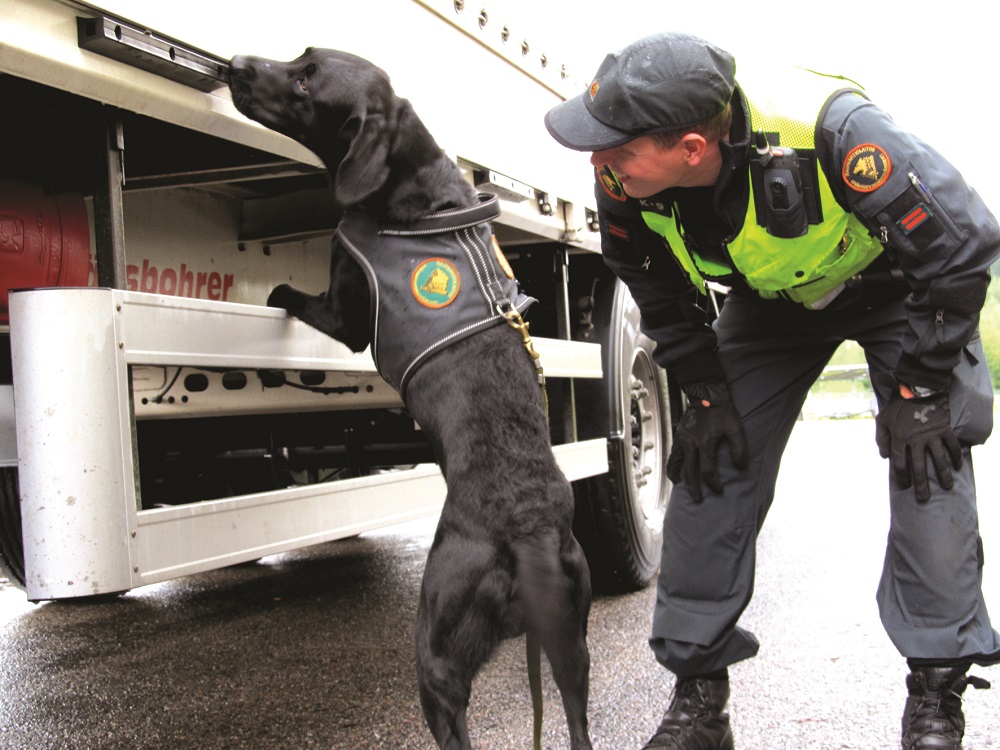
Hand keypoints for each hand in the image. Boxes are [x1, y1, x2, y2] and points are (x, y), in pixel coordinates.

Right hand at [667, 382, 747, 501]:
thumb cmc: (722, 412)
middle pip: (689, 472)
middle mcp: (691, 443)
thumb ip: (739, 448)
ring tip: (681, 487)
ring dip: (679, 478)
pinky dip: (673, 466)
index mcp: (705, 442)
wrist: (706, 395)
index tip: (719, 489)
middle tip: (699, 499)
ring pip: (676, 464)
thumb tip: (740, 467)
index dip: (713, 482)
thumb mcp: (736, 428)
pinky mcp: (678, 436)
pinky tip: (677, 472)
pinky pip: (673, 455)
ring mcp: (682, 440)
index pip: (707, 470)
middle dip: (694, 488)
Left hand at [875, 384, 962, 501]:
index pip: (900, 464)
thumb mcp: (882, 419)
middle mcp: (916, 440)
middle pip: (919, 468)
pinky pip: (952, 446)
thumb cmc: (897, 404)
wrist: (917, 387)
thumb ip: (880, 438)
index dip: (901, 477)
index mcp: (899, 438)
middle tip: (924, 499)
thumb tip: (884, 457)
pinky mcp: (945, 428)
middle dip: (921, 486)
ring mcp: (932, 435)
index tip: (904, 486)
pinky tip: (958, 467)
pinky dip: (956, 457)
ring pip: (940, 460)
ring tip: (947, 487)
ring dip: (944, 475)